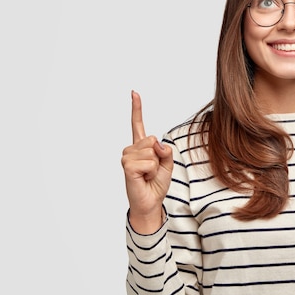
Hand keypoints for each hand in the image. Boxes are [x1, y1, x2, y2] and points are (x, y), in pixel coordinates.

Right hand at [121, 90, 173, 232]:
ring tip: (148, 175)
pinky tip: (144, 178)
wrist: (151, 202)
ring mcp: (127, 157)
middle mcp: (132, 149)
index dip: (137, 108)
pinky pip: (149, 162)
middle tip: (153, 169)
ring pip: (152, 151)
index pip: (138, 123)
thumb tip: (156, 143)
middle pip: (153, 139)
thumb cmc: (157, 183)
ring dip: (156, 166)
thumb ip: (165, 150)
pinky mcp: (127, 166)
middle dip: (159, 155)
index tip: (134, 93)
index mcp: (141, 145)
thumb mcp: (167, 163)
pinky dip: (152, 171)